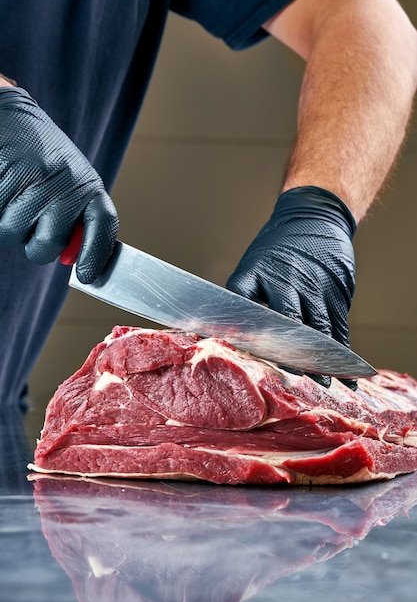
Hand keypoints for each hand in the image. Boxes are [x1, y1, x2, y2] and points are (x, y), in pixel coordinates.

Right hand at [0, 87, 118, 282]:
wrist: (6, 115)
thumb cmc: (40, 156)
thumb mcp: (69, 181)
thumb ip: (75, 217)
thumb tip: (71, 260)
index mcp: (87, 185)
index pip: (103, 226)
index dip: (96, 255)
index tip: (87, 276)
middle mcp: (65, 183)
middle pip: (47, 245)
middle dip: (35, 243)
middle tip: (31, 219)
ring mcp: (33, 182)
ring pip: (12, 235)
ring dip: (9, 223)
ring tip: (14, 193)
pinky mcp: (4, 181)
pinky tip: (3, 186)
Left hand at [226, 186, 356, 388]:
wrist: (314, 217)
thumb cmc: (276, 250)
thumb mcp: (252, 266)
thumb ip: (241, 298)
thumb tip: (218, 331)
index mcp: (259, 274)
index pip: (248, 310)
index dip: (248, 337)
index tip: (248, 359)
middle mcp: (288, 280)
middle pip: (288, 324)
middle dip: (289, 354)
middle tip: (293, 382)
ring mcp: (316, 286)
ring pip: (318, 328)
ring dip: (320, 360)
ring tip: (322, 385)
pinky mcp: (338, 291)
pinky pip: (340, 326)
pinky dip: (341, 351)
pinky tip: (344, 372)